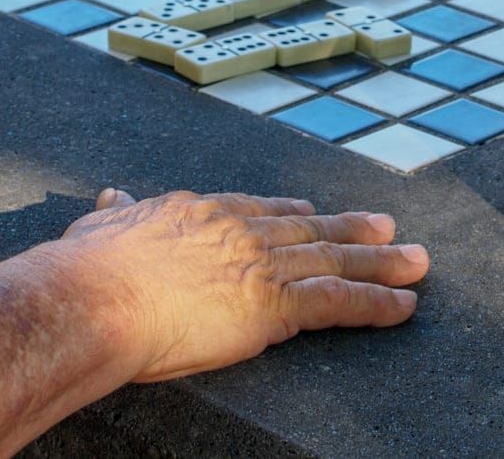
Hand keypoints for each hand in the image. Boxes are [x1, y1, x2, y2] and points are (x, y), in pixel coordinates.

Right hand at [58, 189, 429, 381]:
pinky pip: (337, 302)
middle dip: (350, 230)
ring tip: (417, 261)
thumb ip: (113, 215)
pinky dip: (375, 303)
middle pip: (308, 230)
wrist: (93, 296)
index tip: (311, 211)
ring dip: (381, 264)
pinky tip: (404, 306)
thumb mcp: (99, 227)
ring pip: (334, 262)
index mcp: (200, 212)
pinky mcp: (273, 304)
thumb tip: (109, 197)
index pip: (256, 209)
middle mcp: (239, 230)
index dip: (289, 212)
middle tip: (388, 227)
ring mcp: (260, 264)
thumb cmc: (85, 270)